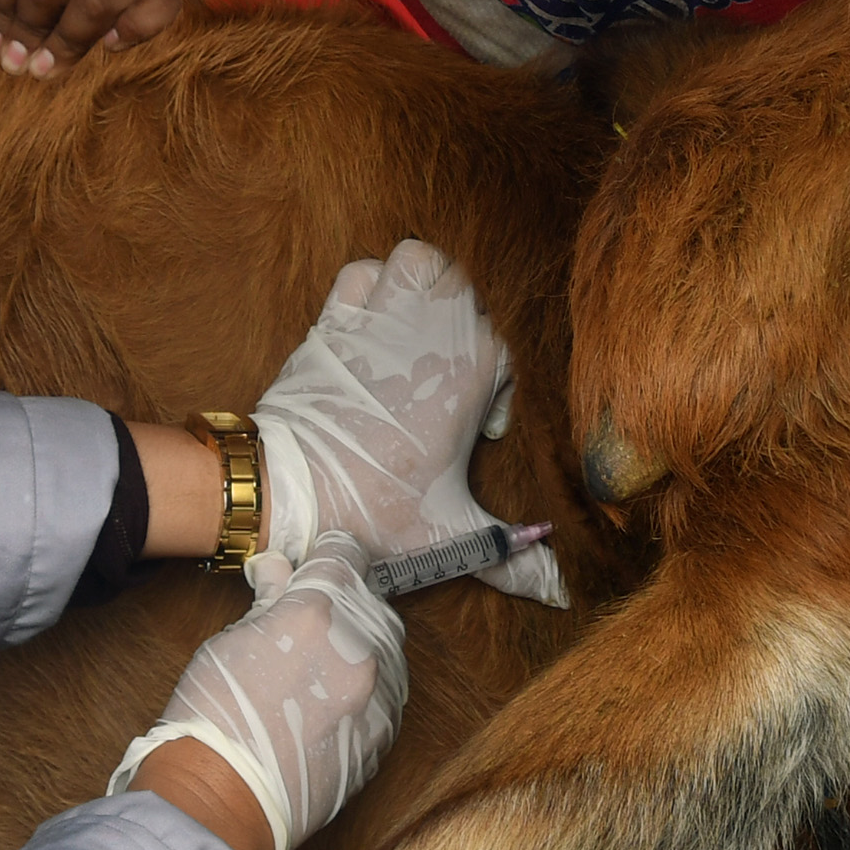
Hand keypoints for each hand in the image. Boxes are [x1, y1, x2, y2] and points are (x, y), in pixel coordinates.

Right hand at [109, 535, 407, 849]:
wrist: (220, 804)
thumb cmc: (212, 722)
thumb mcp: (228, 643)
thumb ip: (268, 602)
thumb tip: (278, 570)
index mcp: (316, 612)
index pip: (344, 554)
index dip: (326, 558)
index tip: (316, 567)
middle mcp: (359, 647)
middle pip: (371, 601)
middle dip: (344, 605)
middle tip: (309, 624)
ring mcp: (379, 695)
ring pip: (388, 648)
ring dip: (360, 647)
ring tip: (317, 670)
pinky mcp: (385, 737)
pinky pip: (388, 694)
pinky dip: (366, 690)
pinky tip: (330, 704)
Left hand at [252, 240, 564, 604]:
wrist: (290, 492)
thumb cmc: (374, 510)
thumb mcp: (452, 535)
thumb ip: (512, 554)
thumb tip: (558, 589)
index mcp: (473, 371)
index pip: (509, 348)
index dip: (498, 390)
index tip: (476, 432)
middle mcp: (433, 331)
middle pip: (469, 292)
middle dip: (466, 325)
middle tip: (449, 373)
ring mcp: (382, 318)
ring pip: (419, 260)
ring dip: (423, 287)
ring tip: (417, 333)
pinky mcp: (335, 319)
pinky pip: (360, 273)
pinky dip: (370, 286)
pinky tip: (371, 326)